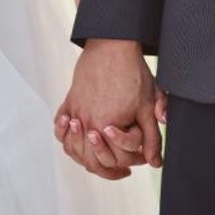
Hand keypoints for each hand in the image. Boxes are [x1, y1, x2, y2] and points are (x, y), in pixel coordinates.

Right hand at [54, 39, 163, 178]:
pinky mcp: (69, 102)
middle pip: (92, 161)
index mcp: (107, 126)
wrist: (112, 45)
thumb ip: (151, 137)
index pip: (116, 160)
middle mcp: (88, 122)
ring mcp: (75, 113)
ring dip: (87, 158)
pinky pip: (60, 131)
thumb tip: (154, 162)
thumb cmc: (132, 73)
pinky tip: (79, 140)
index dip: (132, 162)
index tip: (140, 157)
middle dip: (109, 168)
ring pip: (74, 150)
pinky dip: (67, 139)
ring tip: (102, 156)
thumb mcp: (148, 106)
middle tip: (123, 166)